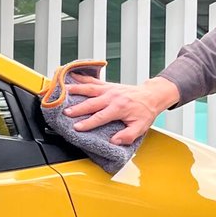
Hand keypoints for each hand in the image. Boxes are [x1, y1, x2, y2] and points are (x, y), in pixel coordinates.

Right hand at [61, 75, 181, 144]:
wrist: (152, 95)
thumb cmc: (145, 111)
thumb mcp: (140, 127)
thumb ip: (127, 136)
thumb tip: (114, 140)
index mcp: (119, 108)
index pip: (100, 117)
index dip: (88, 123)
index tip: (77, 127)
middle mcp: (112, 97)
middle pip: (91, 103)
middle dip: (77, 108)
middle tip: (65, 112)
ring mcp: (109, 89)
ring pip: (89, 88)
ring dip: (76, 89)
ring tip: (63, 91)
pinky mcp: (107, 85)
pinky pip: (93, 80)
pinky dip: (81, 77)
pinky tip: (71, 76)